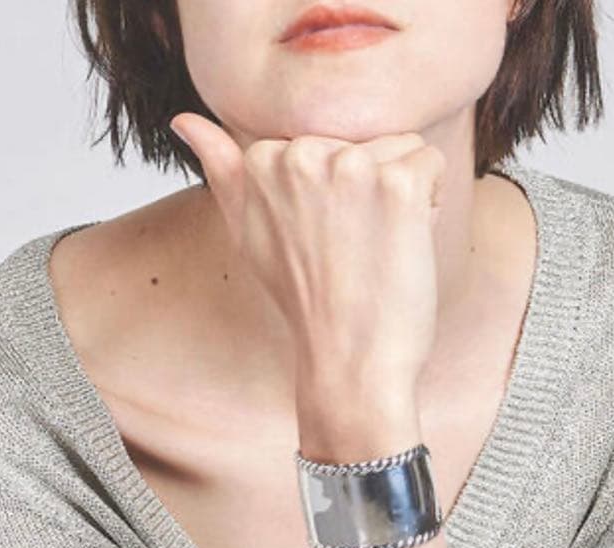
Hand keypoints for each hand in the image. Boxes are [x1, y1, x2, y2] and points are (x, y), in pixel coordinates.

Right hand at [169, 114, 445, 411]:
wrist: (348, 360)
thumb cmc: (305, 302)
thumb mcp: (248, 233)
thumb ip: (221, 169)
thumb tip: (183, 120)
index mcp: (262, 159)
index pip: (326, 139)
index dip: (335, 189)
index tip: (321, 235)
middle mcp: (301, 155)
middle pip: (364, 138)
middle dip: (369, 186)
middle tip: (350, 246)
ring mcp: (350, 168)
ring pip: (401, 147)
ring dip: (400, 195)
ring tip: (375, 246)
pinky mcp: (397, 185)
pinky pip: (430, 164)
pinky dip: (429, 204)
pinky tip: (401, 245)